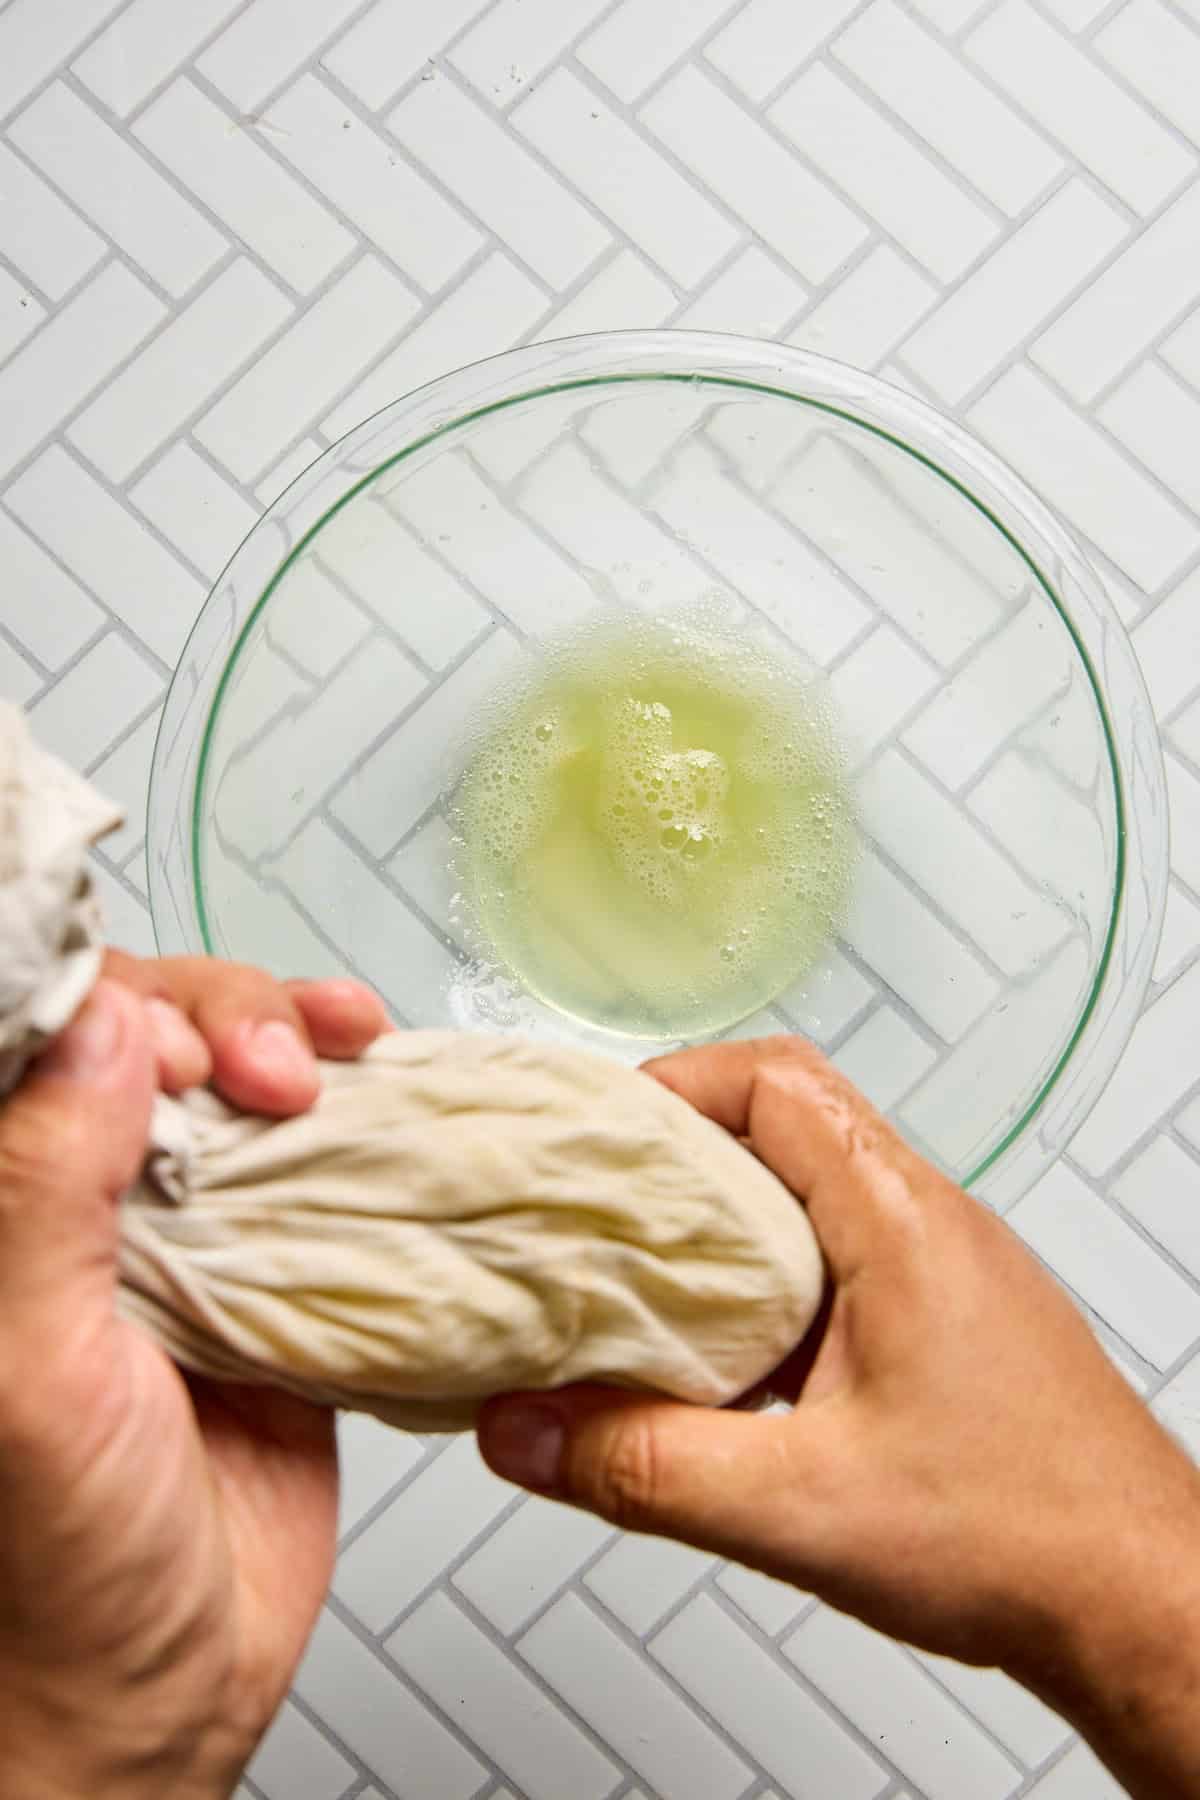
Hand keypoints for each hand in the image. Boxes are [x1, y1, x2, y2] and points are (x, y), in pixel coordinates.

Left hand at [0, 963, 388, 1798]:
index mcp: (3, 1210)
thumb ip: (38, 1193)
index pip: (44, 1035)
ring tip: (340, 1049)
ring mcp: (183, 1224)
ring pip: (238, 1071)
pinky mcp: (276, 1262)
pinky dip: (360, 1100)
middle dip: (223, 1016)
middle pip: (149, 1027)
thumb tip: (100, 1024)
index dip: (114, 1003)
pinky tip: (381, 1069)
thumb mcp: (28, 1375)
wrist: (165, 1693)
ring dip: (296, 1030)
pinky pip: (319, 1153)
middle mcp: (81, 1198)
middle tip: (270, 1071)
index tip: (177, 1049)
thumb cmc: (55, 1568)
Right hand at [479, 1037, 1199, 1798]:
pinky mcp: (946, 1322)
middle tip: (596, 1202)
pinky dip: (765, 1282)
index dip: (673, 1086)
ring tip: (638, 1279)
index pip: (776, 1081)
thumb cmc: (1029, 1536)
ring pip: (810, 1195)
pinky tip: (722, 1362)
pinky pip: (838, 1258)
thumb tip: (526, 1431)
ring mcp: (943, 1270)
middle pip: (785, 1123)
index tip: (598, 1131)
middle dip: (678, 1153)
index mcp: (901, 1221)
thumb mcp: (802, 1507)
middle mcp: (929, 1223)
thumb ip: (646, 1468)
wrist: (1142, 1601)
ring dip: (721, 1223)